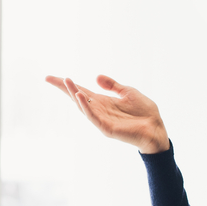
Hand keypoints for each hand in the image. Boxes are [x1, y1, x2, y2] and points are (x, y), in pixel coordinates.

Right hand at [45, 75, 169, 153]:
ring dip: (74, 93)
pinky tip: (80, 96)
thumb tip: (96, 77)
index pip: (81, 91)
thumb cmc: (144, 112)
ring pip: (83, 106)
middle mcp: (99, 110)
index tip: (50, 77)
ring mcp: (101, 120)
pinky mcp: (107, 128)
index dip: (67, 85)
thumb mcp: (127, 92)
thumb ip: (112, 85)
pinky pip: (93, 117)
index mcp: (103, 102)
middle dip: (64, 88)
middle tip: (49, 78)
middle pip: (77, 97)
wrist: (157, 128)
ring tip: (66, 81)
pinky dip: (85, 107)